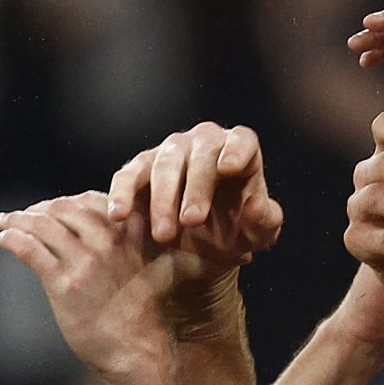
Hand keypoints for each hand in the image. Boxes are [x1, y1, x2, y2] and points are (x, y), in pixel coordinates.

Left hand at [0, 193, 174, 384]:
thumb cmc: (148, 321)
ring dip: (18, 220)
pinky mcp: (63, 284)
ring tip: (3, 222)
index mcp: (129, 235)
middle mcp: (107, 242)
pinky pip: (30, 249)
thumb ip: (161, 255)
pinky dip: (14, 239)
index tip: (52, 208)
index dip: (66, 202)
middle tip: (22, 215)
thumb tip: (185, 253)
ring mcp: (84, 262)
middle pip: (62, 208)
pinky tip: (5, 239)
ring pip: (42, 225)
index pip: (90, 201)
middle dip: (39, 208)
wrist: (138, 357)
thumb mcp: (161, 277)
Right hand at [105, 121, 283, 280]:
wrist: (202, 243)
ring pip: (164, 163)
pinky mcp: (140, 168)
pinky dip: (122, 193)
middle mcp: (205, 143)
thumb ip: (264, 220)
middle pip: (200, 154)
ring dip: (162, 199)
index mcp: (241, 152)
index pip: (242, 141)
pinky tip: (119, 216)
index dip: (236, 151)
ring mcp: (171, 151)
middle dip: (195, 188)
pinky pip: (129, 174)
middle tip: (192, 222)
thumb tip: (255, 204)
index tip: (228, 169)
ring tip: (164, 235)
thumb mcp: (257, 234)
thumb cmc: (236, 230)